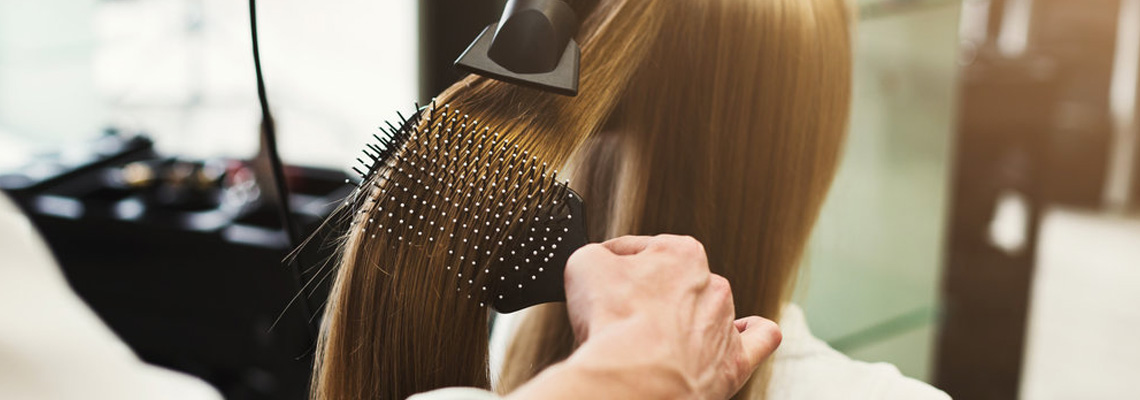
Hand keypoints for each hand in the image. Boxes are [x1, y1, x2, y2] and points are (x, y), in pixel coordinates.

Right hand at [555, 235, 781, 398]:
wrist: (636, 382)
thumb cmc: (614, 322)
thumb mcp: (585, 264)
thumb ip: (597, 253)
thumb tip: (600, 260)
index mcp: (682, 253)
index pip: (640, 250)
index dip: (613, 265)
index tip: (600, 282)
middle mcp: (712, 285)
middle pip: (674, 283)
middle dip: (649, 296)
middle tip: (620, 317)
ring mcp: (725, 325)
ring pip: (709, 311)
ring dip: (684, 320)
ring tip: (654, 343)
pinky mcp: (734, 363)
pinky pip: (759, 340)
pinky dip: (750, 336)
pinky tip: (738, 335)